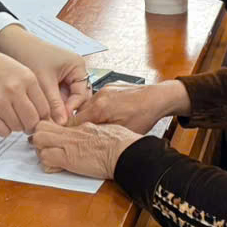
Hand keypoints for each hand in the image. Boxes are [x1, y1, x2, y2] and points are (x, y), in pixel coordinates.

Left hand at [0, 25, 91, 123]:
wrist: (12, 45)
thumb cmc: (30, 55)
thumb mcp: (44, 81)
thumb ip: (54, 102)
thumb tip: (62, 123)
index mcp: (78, 66)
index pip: (82, 93)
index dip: (72, 108)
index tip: (62, 120)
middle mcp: (75, 71)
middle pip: (77, 97)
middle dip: (67, 110)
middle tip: (56, 123)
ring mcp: (66, 76)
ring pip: (67, 99)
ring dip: (58, 108)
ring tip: (48, 119)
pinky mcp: (56, 81)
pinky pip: (58, 97)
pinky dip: (52, 104)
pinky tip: (44, 112)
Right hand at [0, 48, 50, 136]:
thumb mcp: (21, 70)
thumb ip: (33, 90)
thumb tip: (45, 115)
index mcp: (27, 78)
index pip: (44, 109)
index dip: (44, 117)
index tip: (39, 118)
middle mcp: (14, 90)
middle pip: (32, 121)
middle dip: (31, 125)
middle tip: (27, 123)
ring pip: (17, 128)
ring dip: (17, 126)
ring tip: (12, 117)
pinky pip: (2, 131)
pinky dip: (4, 129)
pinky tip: (2, 119)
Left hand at [30, 121, 141, 179]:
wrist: (126, 152)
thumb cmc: (123, 142)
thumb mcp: (106, 130)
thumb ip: (93, 130)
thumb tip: (90, 132)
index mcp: (82, 125)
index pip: (56, 121)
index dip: (49, 129)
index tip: (49, 135)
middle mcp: (72, 132)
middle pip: (42, 126)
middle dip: (39, 136)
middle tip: (43, 145)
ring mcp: (68, 144)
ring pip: (38, 140)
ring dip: (41, 150)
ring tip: (49, 157)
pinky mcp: (68, 158)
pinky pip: (46, 158)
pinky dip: (47, 164)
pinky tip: (56, 167)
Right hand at [73, 79, 190, 132]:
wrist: (156, 98)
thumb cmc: (143, 116)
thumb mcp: (120, 132)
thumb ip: (99, 135)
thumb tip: (86, 140)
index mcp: (98, 108)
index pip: (72, 121)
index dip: (70, 131)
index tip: (70, 139)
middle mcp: (98, 96)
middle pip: (79, 113)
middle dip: (81, 124)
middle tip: (88, 134)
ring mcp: (104, 89)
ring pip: (88, 106)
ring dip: (91, 115)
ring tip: (102, 124)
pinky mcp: (109, 86)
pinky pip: (97, 99)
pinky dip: (99, 107)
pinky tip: (109, 114)